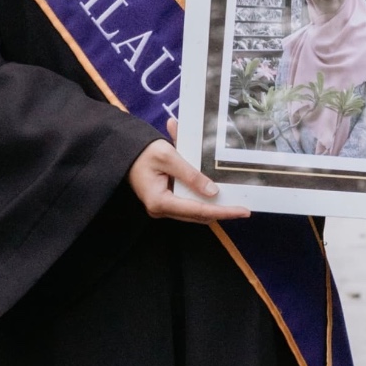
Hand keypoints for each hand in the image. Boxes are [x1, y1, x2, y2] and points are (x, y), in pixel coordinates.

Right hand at [128, 123, 248, 223]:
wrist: (123, 150)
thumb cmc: (143, 151)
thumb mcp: (168, 156)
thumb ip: (191, 175)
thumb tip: (213, 192)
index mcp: (159, 201)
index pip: (198, 210)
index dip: (223, 211)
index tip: (243, 211)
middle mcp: (160, 210)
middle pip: (198, 215)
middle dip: (221, 211)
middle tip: (243, 207)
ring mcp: (162, 207)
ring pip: (194, 212)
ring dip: (213, 206)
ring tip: (233, 201)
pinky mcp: (164, 201)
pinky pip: (188, 204)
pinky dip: (202, 199)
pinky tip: (215, 193)